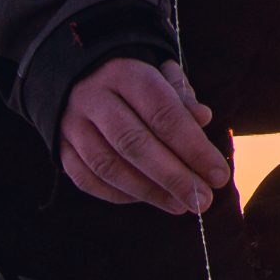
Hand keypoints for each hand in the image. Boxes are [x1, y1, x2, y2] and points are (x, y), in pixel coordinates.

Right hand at [60, 57, 228, 213]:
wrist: (80, 76)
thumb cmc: (136, 83)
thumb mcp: (162, 78)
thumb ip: (183, 100)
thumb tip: (203, 119)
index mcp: (126, 74)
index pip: (163, 114)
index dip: (193, 148)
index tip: (219, 175)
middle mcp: (94, 98)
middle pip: (134, 143)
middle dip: (173, 177)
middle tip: (203, 200)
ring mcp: (71, 124)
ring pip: (108, 166)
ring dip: (149, 192)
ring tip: (181, 206)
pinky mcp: (59, 148)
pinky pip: (88, 179)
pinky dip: (120, 194)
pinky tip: (149, 199)